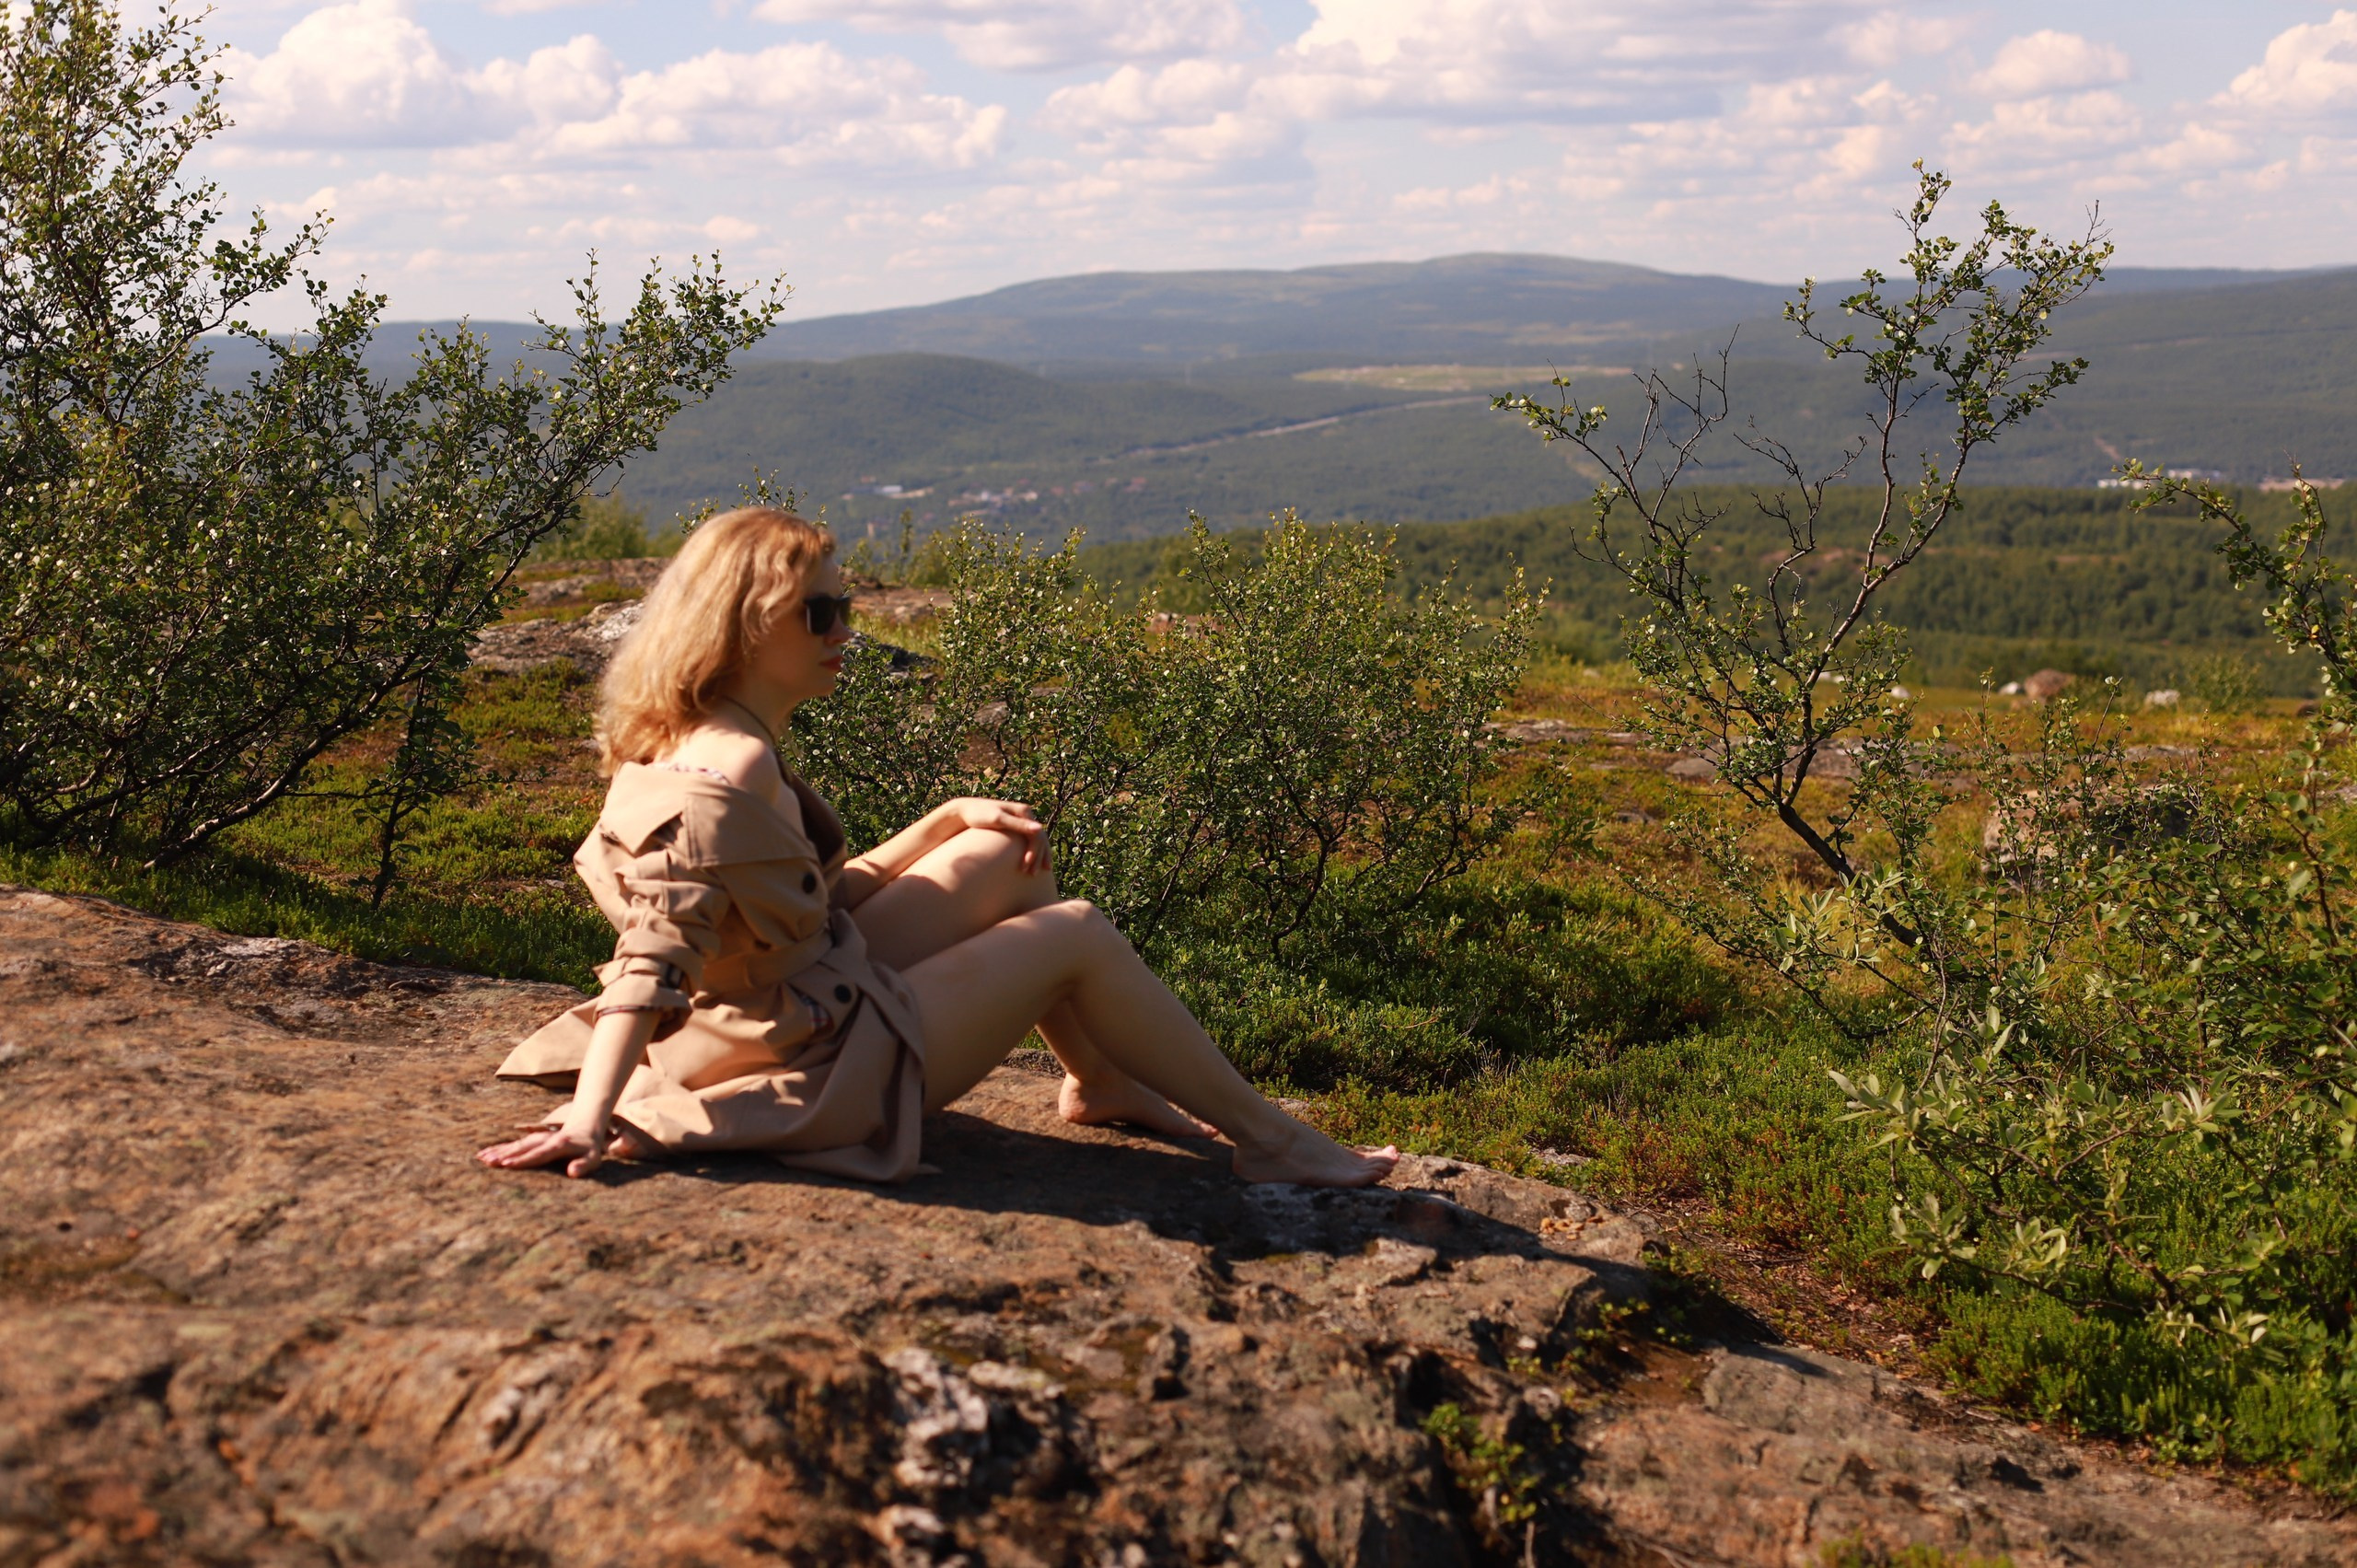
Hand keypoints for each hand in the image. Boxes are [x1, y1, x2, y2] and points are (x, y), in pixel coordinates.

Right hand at [477, 1120, 624, 1178]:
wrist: (583, 1128)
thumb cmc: (589, 1149)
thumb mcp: (593, 1157)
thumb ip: (584, 1165)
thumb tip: (572, 1173)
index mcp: (558, 1145)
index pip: (538, 1154)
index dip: (523, 1159)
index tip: (508, 1164)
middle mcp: (544, 1140)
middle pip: (522, 1148)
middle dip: (505, 1155)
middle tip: (488, 1162)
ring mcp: (535, 1138)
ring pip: (514, 1145)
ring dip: (498, 1151)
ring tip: (481, 1158)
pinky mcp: (530, 1140)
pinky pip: (512, 1145)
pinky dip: (498, 1149)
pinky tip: (483, 1154)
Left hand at [937, 796, 1049, 872]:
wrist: (965, 811)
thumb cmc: (978, 815)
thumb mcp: (998, 819)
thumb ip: (1018, 824)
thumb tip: (1039, 829)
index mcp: (1024, 811)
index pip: (1037, 835)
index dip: (1034, 852)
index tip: (1025, 867)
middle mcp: (1025, 815)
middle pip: (1039, 838)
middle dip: (1038, 857)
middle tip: (1033, 874)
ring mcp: (1021, 821)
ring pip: (1036, 841)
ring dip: (1038, 857)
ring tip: (1034, 874)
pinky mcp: (1015, 827)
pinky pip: (1028, 841)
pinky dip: (1032, 853)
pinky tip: (1031, 864)